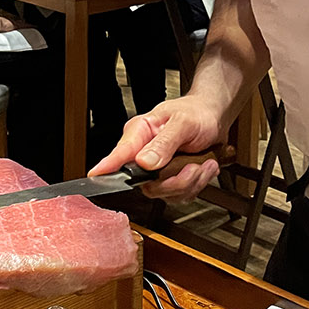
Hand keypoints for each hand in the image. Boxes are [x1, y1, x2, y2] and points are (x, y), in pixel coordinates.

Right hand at [88, 97, 225, 202]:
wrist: (213, 116)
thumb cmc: (196, 112)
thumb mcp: (183, 122)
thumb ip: (164, 143)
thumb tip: (144, 162)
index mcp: (140, 133)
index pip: (119, 154)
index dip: (107, 168)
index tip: (95, 176)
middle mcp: (143, 154)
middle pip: (147, 184)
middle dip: (176, 181)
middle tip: (193, 166)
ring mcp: (156, 171)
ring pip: (166, 193)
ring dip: (191, 181)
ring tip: (201, 163)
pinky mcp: (169, 181)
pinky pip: (179, 195)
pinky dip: (197, 183)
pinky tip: (203, 167)